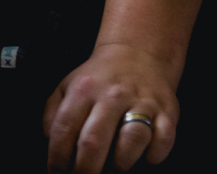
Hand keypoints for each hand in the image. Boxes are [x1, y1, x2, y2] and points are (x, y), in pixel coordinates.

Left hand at [42, 42, 178, 172]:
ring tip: (114, 165)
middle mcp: (112, 95)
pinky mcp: (166, 112)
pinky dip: (153, 154)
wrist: (137, 55)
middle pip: (94, 141)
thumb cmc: (98, 81)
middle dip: (86, 170)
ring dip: (120, 163)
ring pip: (132, 140)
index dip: (57, 156)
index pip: (64, 128)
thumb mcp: (67, 87)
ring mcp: (141, 103)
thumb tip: (49, 144)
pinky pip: (163, 141)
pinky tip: (144, 154)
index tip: (56, 172)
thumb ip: (53, 115)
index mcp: (83, 90)